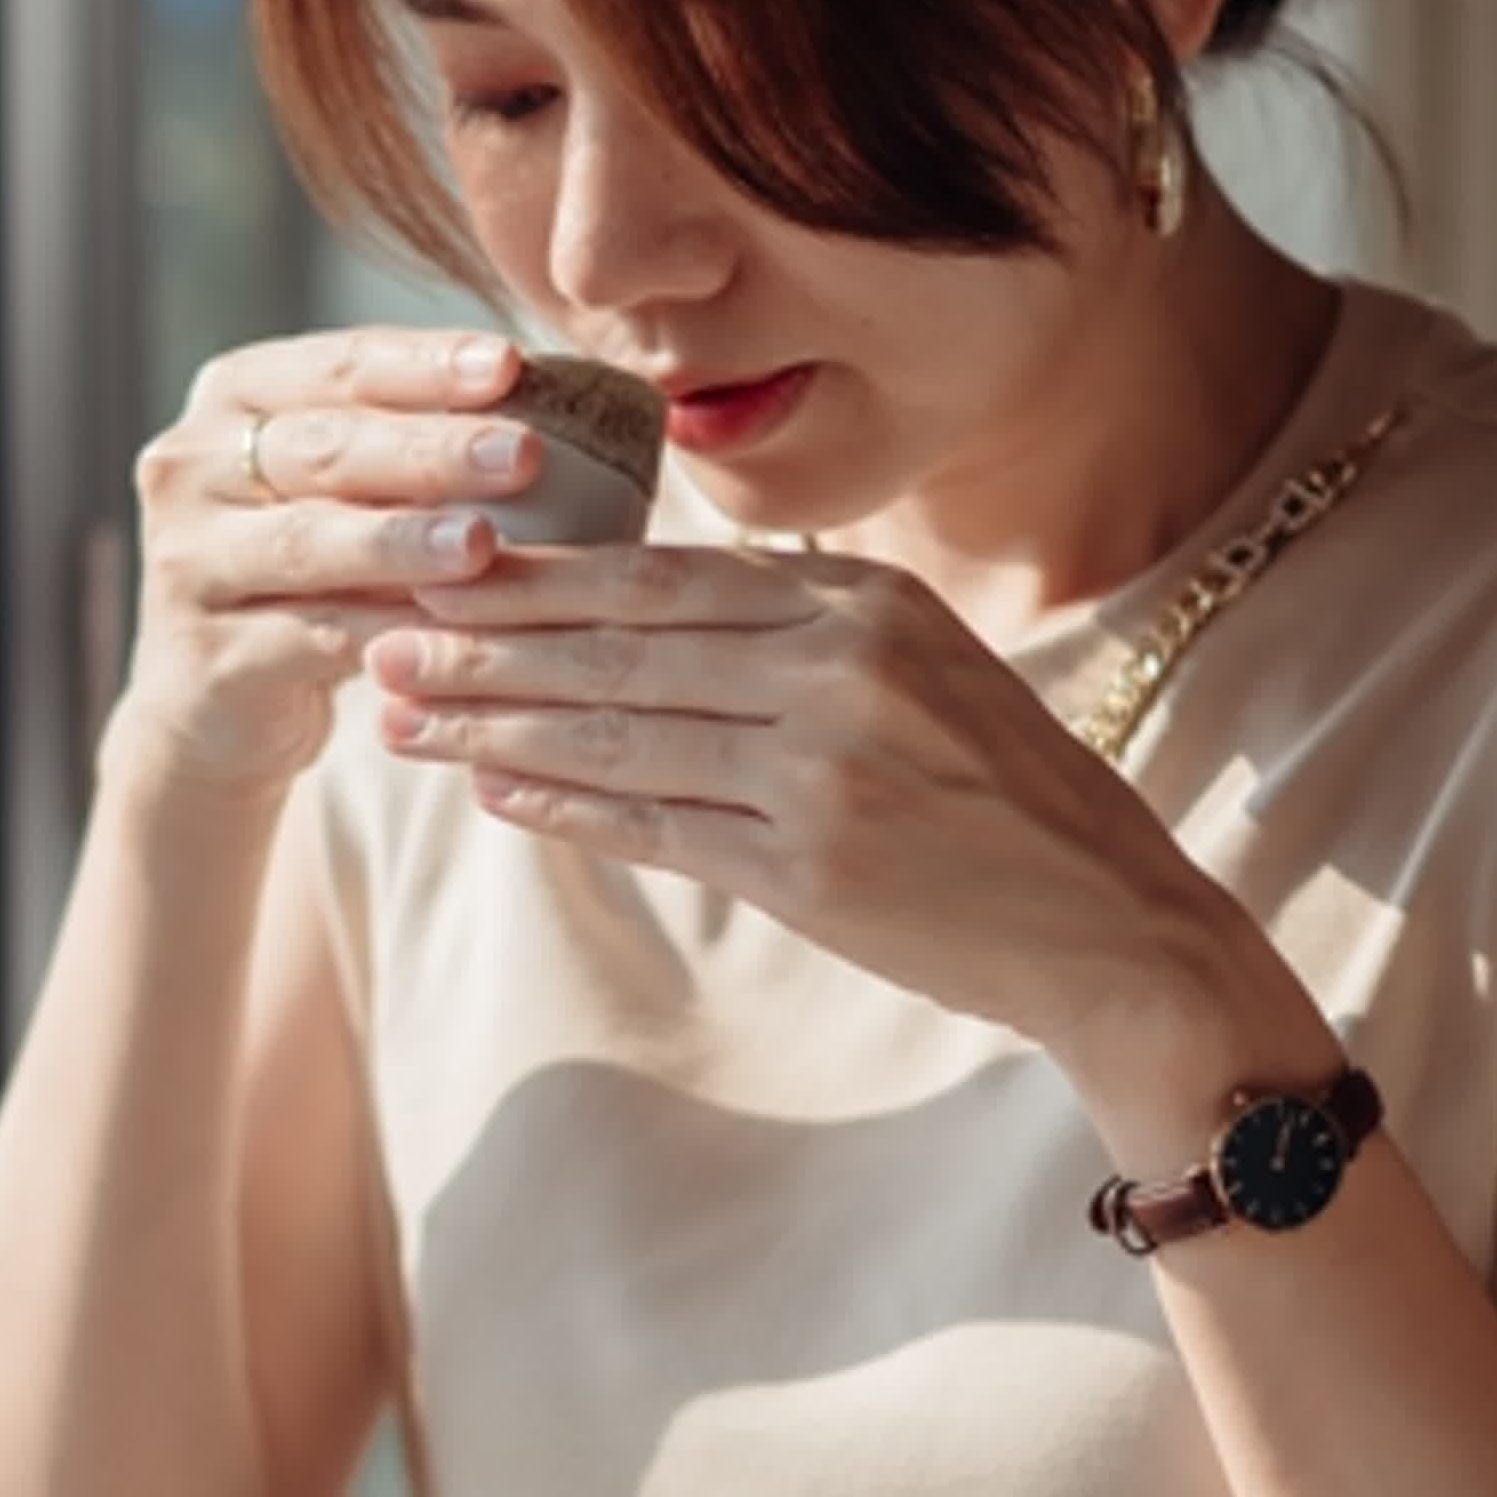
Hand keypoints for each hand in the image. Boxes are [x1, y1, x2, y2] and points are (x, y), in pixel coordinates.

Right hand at [109, 326, 546, 799]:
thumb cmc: (307, 573)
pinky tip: (448, 633)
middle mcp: (191, 466)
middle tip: (525, 454)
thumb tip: (564, 402)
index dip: (425, 365)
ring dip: (402, 543)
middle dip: (431, 450)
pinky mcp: (205, 651)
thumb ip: (412, 443)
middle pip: (325, 449)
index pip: (339, 364)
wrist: (214, 701)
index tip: (512, 364)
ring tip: (483, 546)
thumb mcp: (344, 492)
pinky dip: (383, 634)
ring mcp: (187, 560)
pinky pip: (310, 637)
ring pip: (309, 544)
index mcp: (234, 396)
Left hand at [362, 535, 1282, 1064]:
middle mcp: (842, 668)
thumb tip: (643, 609)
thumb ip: (799, 631)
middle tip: (381, 640)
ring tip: (405, 719)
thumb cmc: (1007, 800)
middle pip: (621, 643)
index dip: (538, 576)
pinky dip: (568, 808)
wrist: (1115, 927)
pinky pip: (657, 827)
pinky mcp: (812, 869)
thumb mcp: (923, 668)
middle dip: (486, 643)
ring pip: (622, 732)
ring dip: (498, 727)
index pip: (663, 575)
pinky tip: (494, 794)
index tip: (441, 569)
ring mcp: (825, 770)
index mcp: (867, 600)